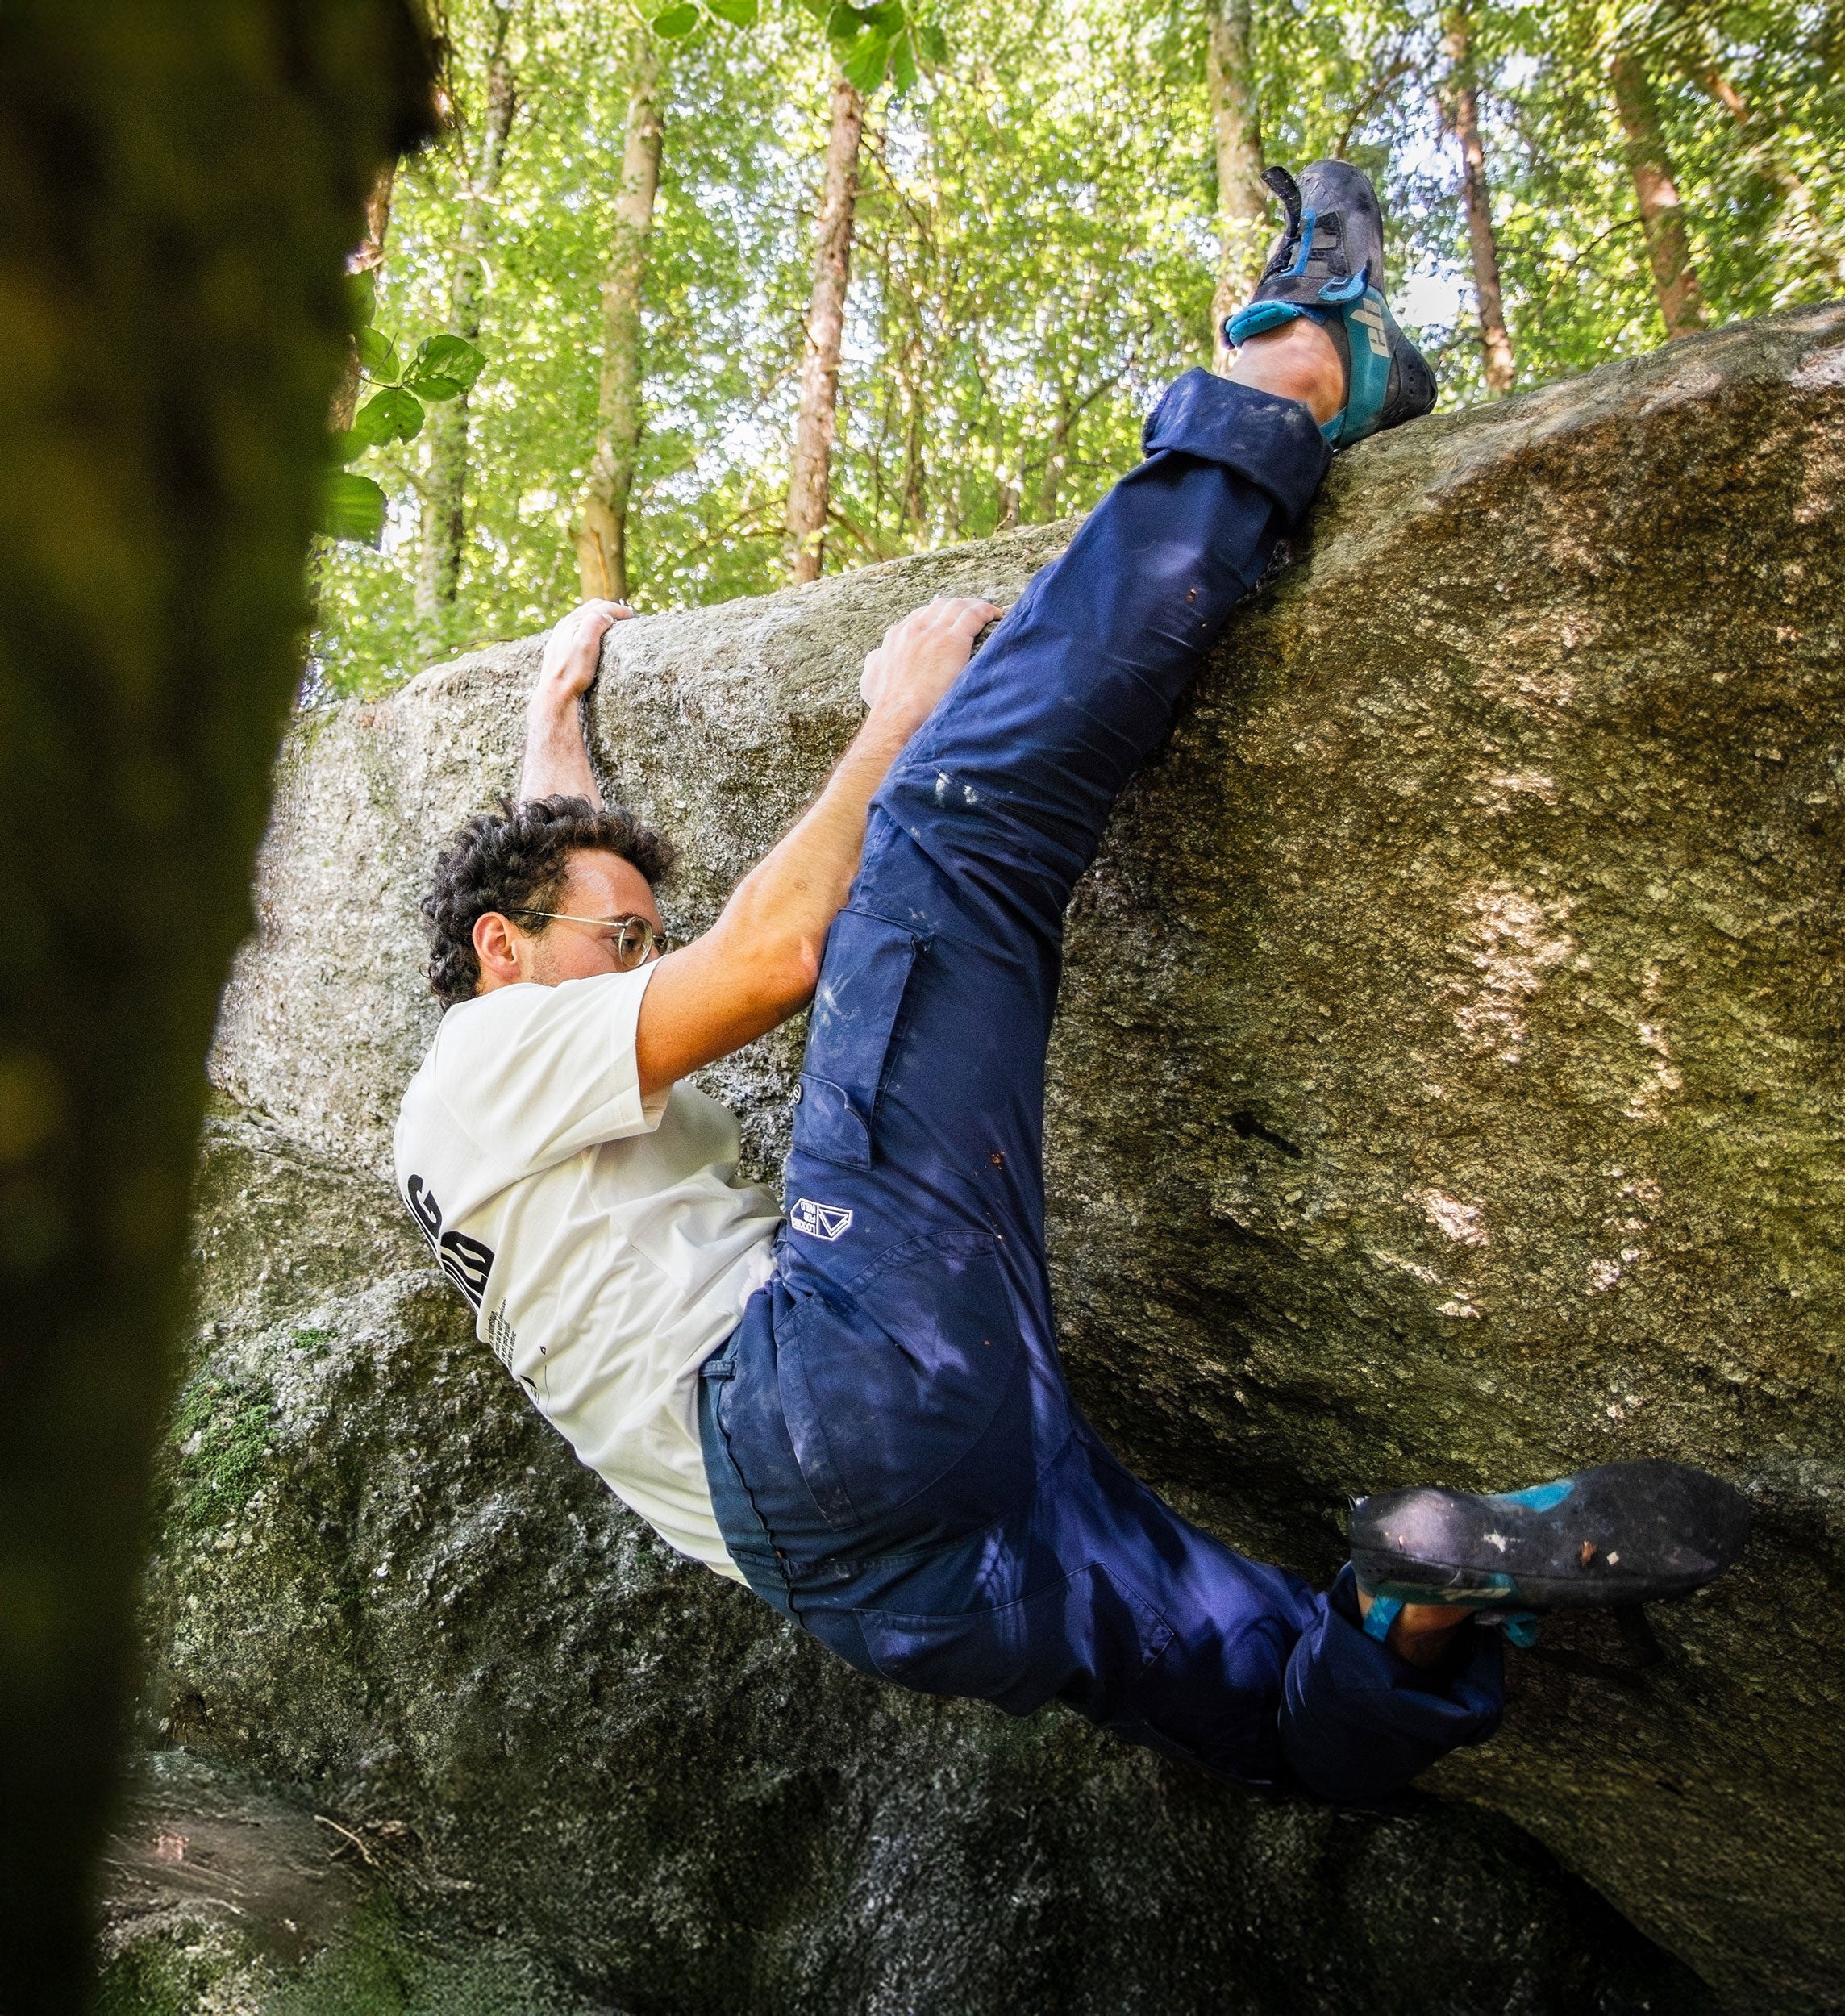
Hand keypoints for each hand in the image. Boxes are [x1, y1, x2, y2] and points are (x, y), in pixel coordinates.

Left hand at [532, 599, 631, 715]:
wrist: (555, 693)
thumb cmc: (572, 672)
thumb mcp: (586, 644)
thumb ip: (595, 623)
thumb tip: (607, 615)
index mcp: (572, 621)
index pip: (600, 607)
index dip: (618, 609)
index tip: (632, 617)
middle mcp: (565, 624)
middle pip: (592, 608)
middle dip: (610, 609)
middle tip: (626, 617)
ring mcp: (561, 635)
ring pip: (584, 617)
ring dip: (600, 616)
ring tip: (614, 624)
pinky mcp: (560, 646)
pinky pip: (577, 628)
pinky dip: (591, 626)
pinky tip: (595, 635)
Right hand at [859, 596, 1002, 728]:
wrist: (899, 714)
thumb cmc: (886, 704)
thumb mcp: (870, 680)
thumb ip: (875, 664)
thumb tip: (877, 656)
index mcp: (897, 636)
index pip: (921, 615)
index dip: (937, 615)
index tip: (949, 619)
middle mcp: (915, 628)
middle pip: (941, 606)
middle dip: (958, 606)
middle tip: (974, 611)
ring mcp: (934, 632)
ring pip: (959, 607)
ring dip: (976, 606)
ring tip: (989, 612)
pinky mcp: (953, 640)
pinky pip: (974, 616)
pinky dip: (987, 612)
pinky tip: (996, 615)